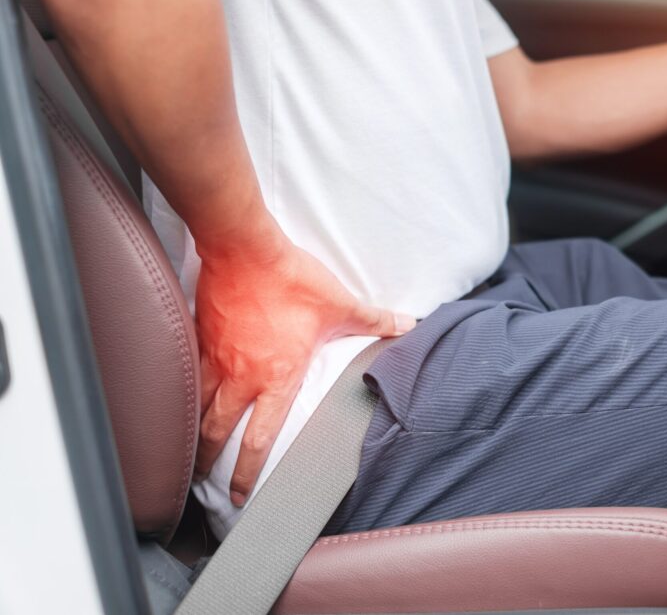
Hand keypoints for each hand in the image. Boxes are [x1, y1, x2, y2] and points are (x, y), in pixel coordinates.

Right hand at [192, 217, 414, 505]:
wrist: (245, 247)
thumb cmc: (292, 279)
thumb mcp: (341, 304)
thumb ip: (374, 320)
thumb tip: (407, 325)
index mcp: (276, 377)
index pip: (258, 439)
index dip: (247, 473)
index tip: (240, 495)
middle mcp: (241, 376)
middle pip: (215, 432)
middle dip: (207, 462)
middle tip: (202, 482)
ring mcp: (215, 357)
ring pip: (196, 406)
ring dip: (192, 431)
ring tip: (187, 448)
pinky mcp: (199, 336)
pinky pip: (188, 373)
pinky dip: (185, 391)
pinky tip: (183, 397)